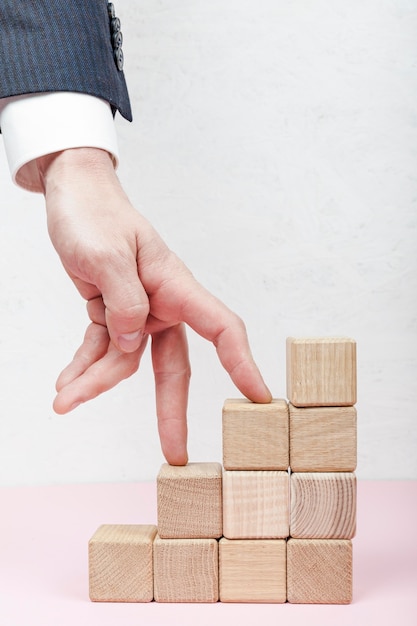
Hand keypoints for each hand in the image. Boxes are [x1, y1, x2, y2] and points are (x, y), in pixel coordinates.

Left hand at [37, 148, 270, 463]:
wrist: (73, 196)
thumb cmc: (94, 214)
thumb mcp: (104, 255)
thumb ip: (123, 303)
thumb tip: (133, 344)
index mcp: (174, 284)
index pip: (221, 327)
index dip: (242, 363)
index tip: (260, 398)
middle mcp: (162, 303)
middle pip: (175, 365)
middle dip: (170, 410)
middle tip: (174, 454)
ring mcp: (138, 311)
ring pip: (126, 362)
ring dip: (95, 382)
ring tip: (62, 400)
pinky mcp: (112, 313)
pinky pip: (101, 350)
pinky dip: (84, 366)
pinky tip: (65, 384)